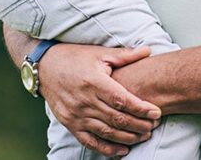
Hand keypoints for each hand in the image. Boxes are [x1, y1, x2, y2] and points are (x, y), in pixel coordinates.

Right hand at [38, 44, 160, 156]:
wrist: (43, 67)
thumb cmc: (73, 57)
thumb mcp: (98, 53)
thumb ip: (124, 55)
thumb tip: (148, 50)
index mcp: (93, 82)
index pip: (122, 100)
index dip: (141, 108)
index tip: (156, 112)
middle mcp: (84, 101)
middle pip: (117, 119)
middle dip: (139, 124)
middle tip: (154, 125)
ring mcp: (76, 115)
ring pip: (107, 132)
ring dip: (128, 137)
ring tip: (144, 135)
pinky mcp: (70, 124)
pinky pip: (91, 141)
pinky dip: (108, 149)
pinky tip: (123, 150)